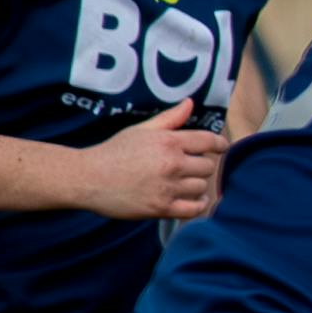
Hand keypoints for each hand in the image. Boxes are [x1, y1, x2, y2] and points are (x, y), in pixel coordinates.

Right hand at [79, 102, 232, 221]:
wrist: (89, 178)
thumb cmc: (114, 151)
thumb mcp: (141, 130)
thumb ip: (169, 119)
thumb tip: (190, 103)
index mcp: (169, 142)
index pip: (208, 141)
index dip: (219, 144)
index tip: (222, 147)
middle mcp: (172, 164)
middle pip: (208, 166)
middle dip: (203, 165)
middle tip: (192, 166)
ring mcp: (168, 187)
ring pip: (202, 186)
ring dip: (198, 184)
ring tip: (188, 182)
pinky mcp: (162, 208)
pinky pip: (194, 209)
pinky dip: (199, 204)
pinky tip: (196, 199)